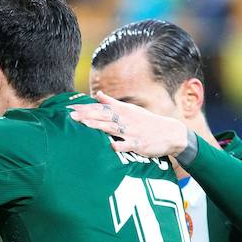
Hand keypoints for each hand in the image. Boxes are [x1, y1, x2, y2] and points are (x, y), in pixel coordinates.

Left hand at [69, 92, 193, 158]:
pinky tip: (112, 146)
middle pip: (104, 116)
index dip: (86, 108)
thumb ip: (112, 103)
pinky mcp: (140, 144)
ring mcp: (133, 132)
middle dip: (87, 116)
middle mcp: (126, 119)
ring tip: (85, 125)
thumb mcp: (130, 110)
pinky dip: (121, 145)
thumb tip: (98, 94)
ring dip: (99, 126)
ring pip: (113, 128)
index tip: (70, 108)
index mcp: (123, 111)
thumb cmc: (147, 122)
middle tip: (71, 115)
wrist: (170, 133)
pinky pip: (129, 145)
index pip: (101, 108)